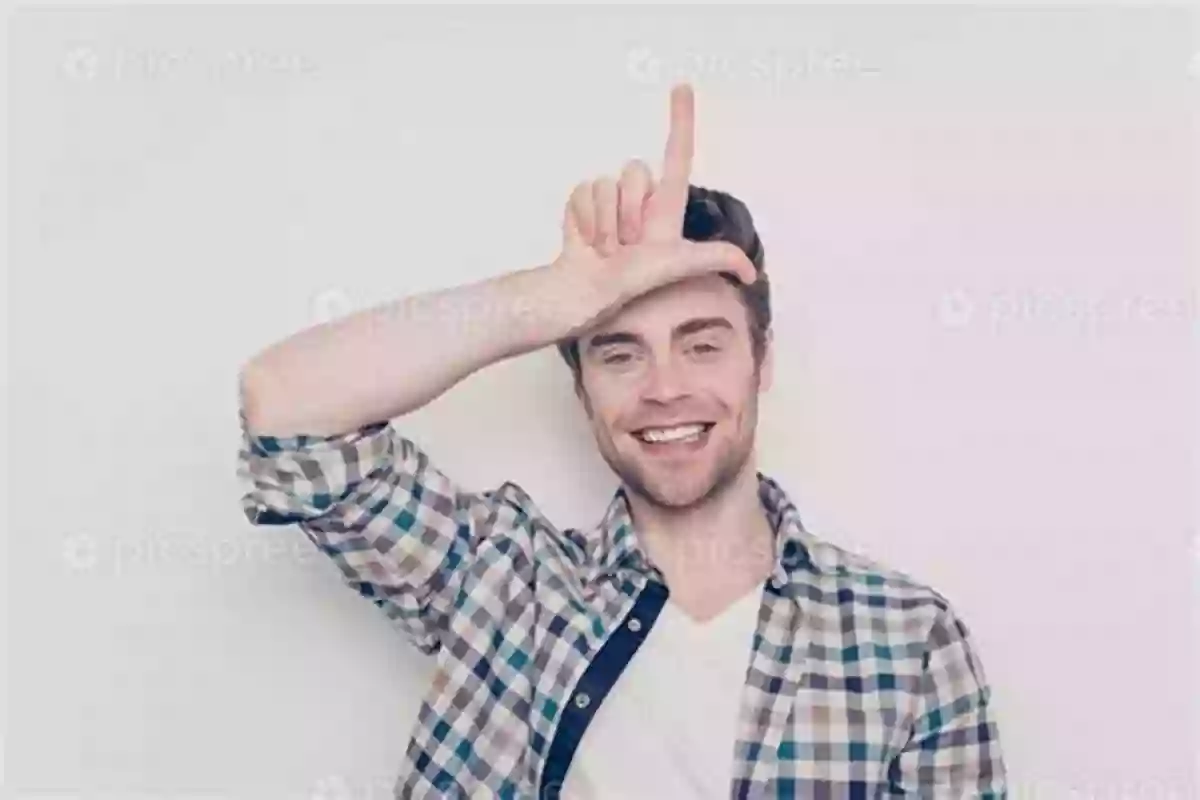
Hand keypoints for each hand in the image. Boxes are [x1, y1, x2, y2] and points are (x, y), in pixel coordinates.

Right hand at [551, 84, 756, 333]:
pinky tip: (588, 241)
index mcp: (666, 204)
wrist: (589, 293)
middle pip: (634, 169)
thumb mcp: (681, 266)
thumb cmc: (636, 283)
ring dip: (605, 220)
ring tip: (608, 248)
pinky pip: (582, 189)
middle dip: (629, 209)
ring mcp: (609, 199)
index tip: (682, 86)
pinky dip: (583, 218)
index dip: (681, 119)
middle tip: (629, 244)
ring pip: (606, 181)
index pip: (678, 153)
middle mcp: (639, 197)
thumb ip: (716, 258)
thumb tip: (751, 274)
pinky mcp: (583, 203)